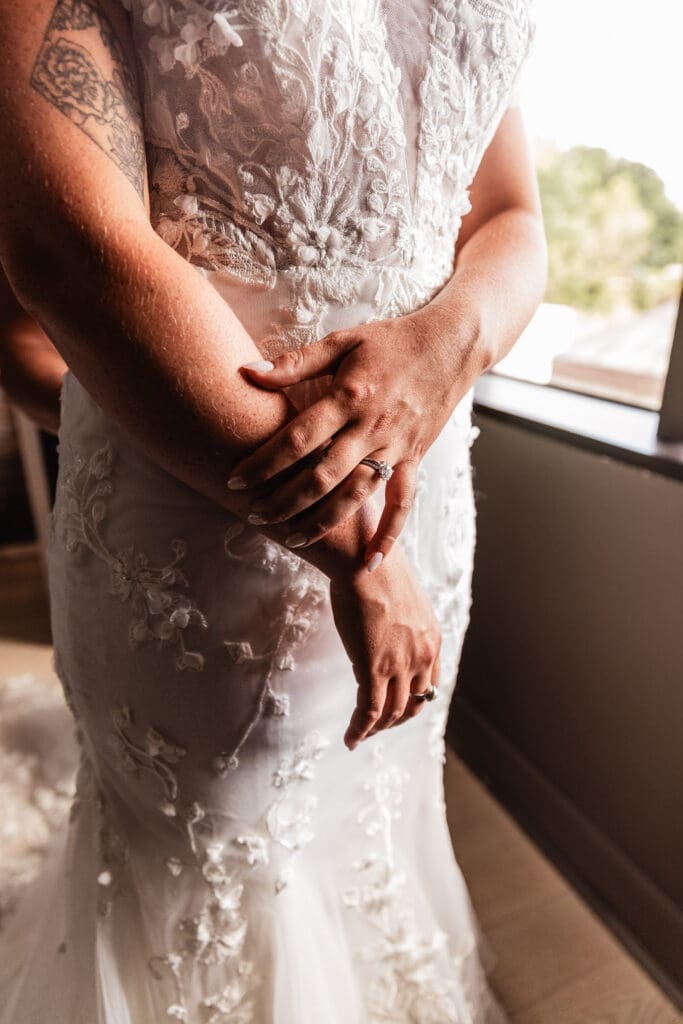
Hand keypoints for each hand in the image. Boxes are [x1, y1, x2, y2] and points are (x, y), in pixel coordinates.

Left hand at [228, 305, 483, 567]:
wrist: (451, 345)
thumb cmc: (391, 340)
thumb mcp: (342, 341)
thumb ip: (295, 362)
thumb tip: (248, 372)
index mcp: (348, 397)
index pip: (297, 440)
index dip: (263, 462)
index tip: (235, 480)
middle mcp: (371, 427)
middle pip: (321, 477)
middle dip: (284, 502)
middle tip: (254, 516)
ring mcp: (395, 447)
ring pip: (356, 496)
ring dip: (323, 522)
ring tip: (292, 539)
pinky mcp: (414, 458)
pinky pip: (403, 502)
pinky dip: (389, 533)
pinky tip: (371, 559)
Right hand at [329, 547, 441, 749]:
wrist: (364, 558)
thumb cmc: (376, 568)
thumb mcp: (402, 597)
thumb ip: (401, 619)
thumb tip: (386, 622)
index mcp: (432, 638)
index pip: (429, 683)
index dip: (413, 700)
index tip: (396, 706)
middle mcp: (422, 656)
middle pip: (414, 703)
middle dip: (396, 721)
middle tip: (378, 727)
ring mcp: (399, 664)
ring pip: (392, 713)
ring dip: (376, 729)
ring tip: (360, 735)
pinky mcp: (373, 668)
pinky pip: (369, 711)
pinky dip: (360, 730)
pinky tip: (350, 739)